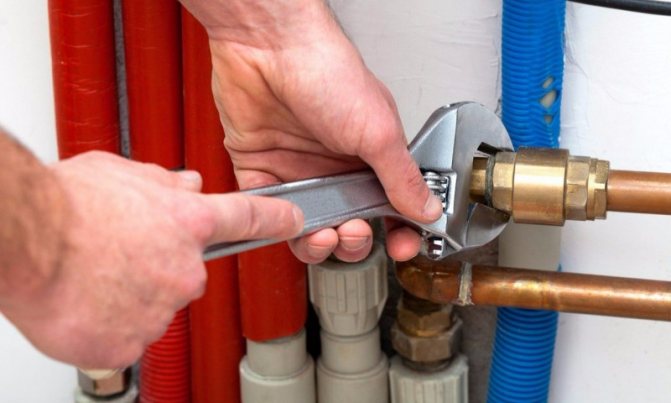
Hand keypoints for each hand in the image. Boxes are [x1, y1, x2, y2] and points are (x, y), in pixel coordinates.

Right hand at [0, 151, 301, 367]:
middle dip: (163, 267)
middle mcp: (184, 267)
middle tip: (121, 256)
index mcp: (187, 221)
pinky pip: (129, 335)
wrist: (25, 241)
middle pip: (190, 273)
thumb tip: (187, 183)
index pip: (249, 217)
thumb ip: (164, 183)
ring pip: (157, 306)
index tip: (294, 220)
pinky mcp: (131, 342)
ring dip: (133, 296)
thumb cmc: (66, 205)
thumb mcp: (122, 172)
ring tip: (95, 275)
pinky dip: (111, 324)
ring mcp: (161, 308)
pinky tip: (87, 302)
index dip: (276, 218)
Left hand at [181, 0, 442, 262]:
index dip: (398, 231)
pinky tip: (289, 221)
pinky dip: (279, 225)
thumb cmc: (326, 70)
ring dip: (318, 242)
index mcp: (371, 155)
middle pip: (351, 223)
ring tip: (322, 235)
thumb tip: (428, 209)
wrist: (267, 46)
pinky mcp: (262, 170)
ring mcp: (300, 170)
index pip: (392, 205)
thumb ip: (402, 177)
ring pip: (311, 226)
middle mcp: (337, 166)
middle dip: (355, 241)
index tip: (400, 246)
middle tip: (353, 234)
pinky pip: (270, 211)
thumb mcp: (377, 130)